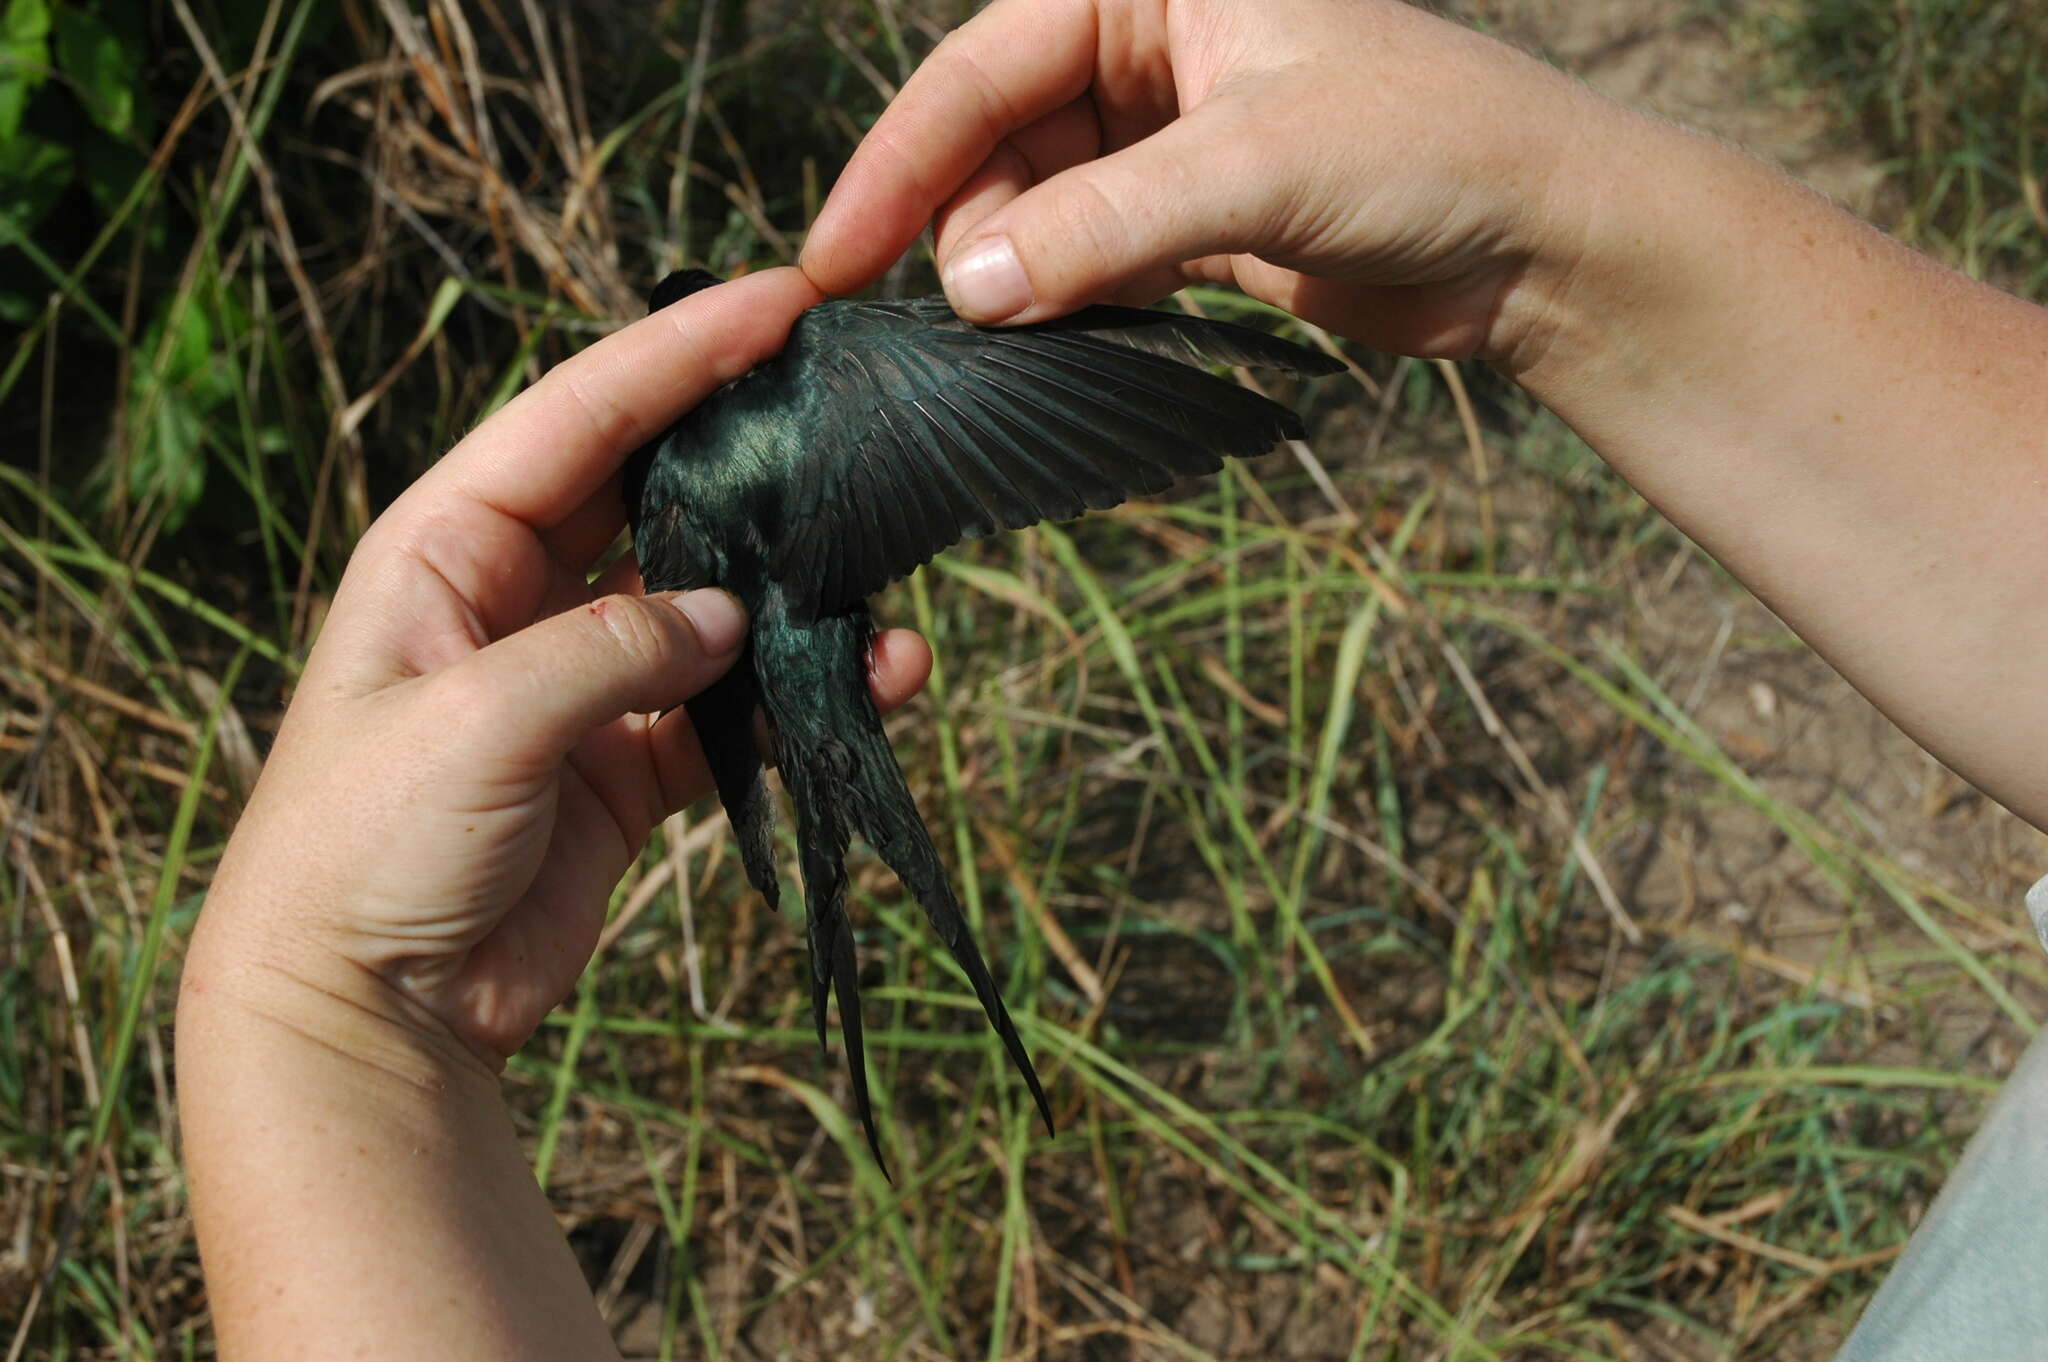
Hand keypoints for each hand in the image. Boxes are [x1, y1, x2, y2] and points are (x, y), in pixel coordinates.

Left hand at [189, 266, 931, 1063]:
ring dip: (787, 593)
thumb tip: (726, 616)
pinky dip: (793, 698)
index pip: (578, 418)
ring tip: (877, 572)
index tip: (783, 300)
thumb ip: (609, 651)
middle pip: (651, 494)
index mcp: (446, 548)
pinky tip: (873, 680)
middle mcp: (513, 598)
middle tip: (848, 414)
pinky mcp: (623, 766)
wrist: (364, 1014)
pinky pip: (727, 709)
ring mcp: (575, 683)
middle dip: (746, 455)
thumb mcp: (476, 722)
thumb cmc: (367, 847)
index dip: (679, 353)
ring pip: (704, 604)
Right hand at [800, 0, 1622, 365]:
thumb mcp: (1257, 166)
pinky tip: (1043, 347)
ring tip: (992, 349)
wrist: (1546, 237)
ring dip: (1011, 276)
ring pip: (1038, 205)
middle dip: (960, 229)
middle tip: (929, 328)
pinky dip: (1063, 301)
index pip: (987, 65)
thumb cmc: (1428, 148)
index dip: (901, 161)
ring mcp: (1171, 132)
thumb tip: (967, 289)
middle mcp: (1152, 41)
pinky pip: (1091, 254)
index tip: (834, 256)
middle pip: (999, 137)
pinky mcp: (1195, 214)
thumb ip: (1106, 224)